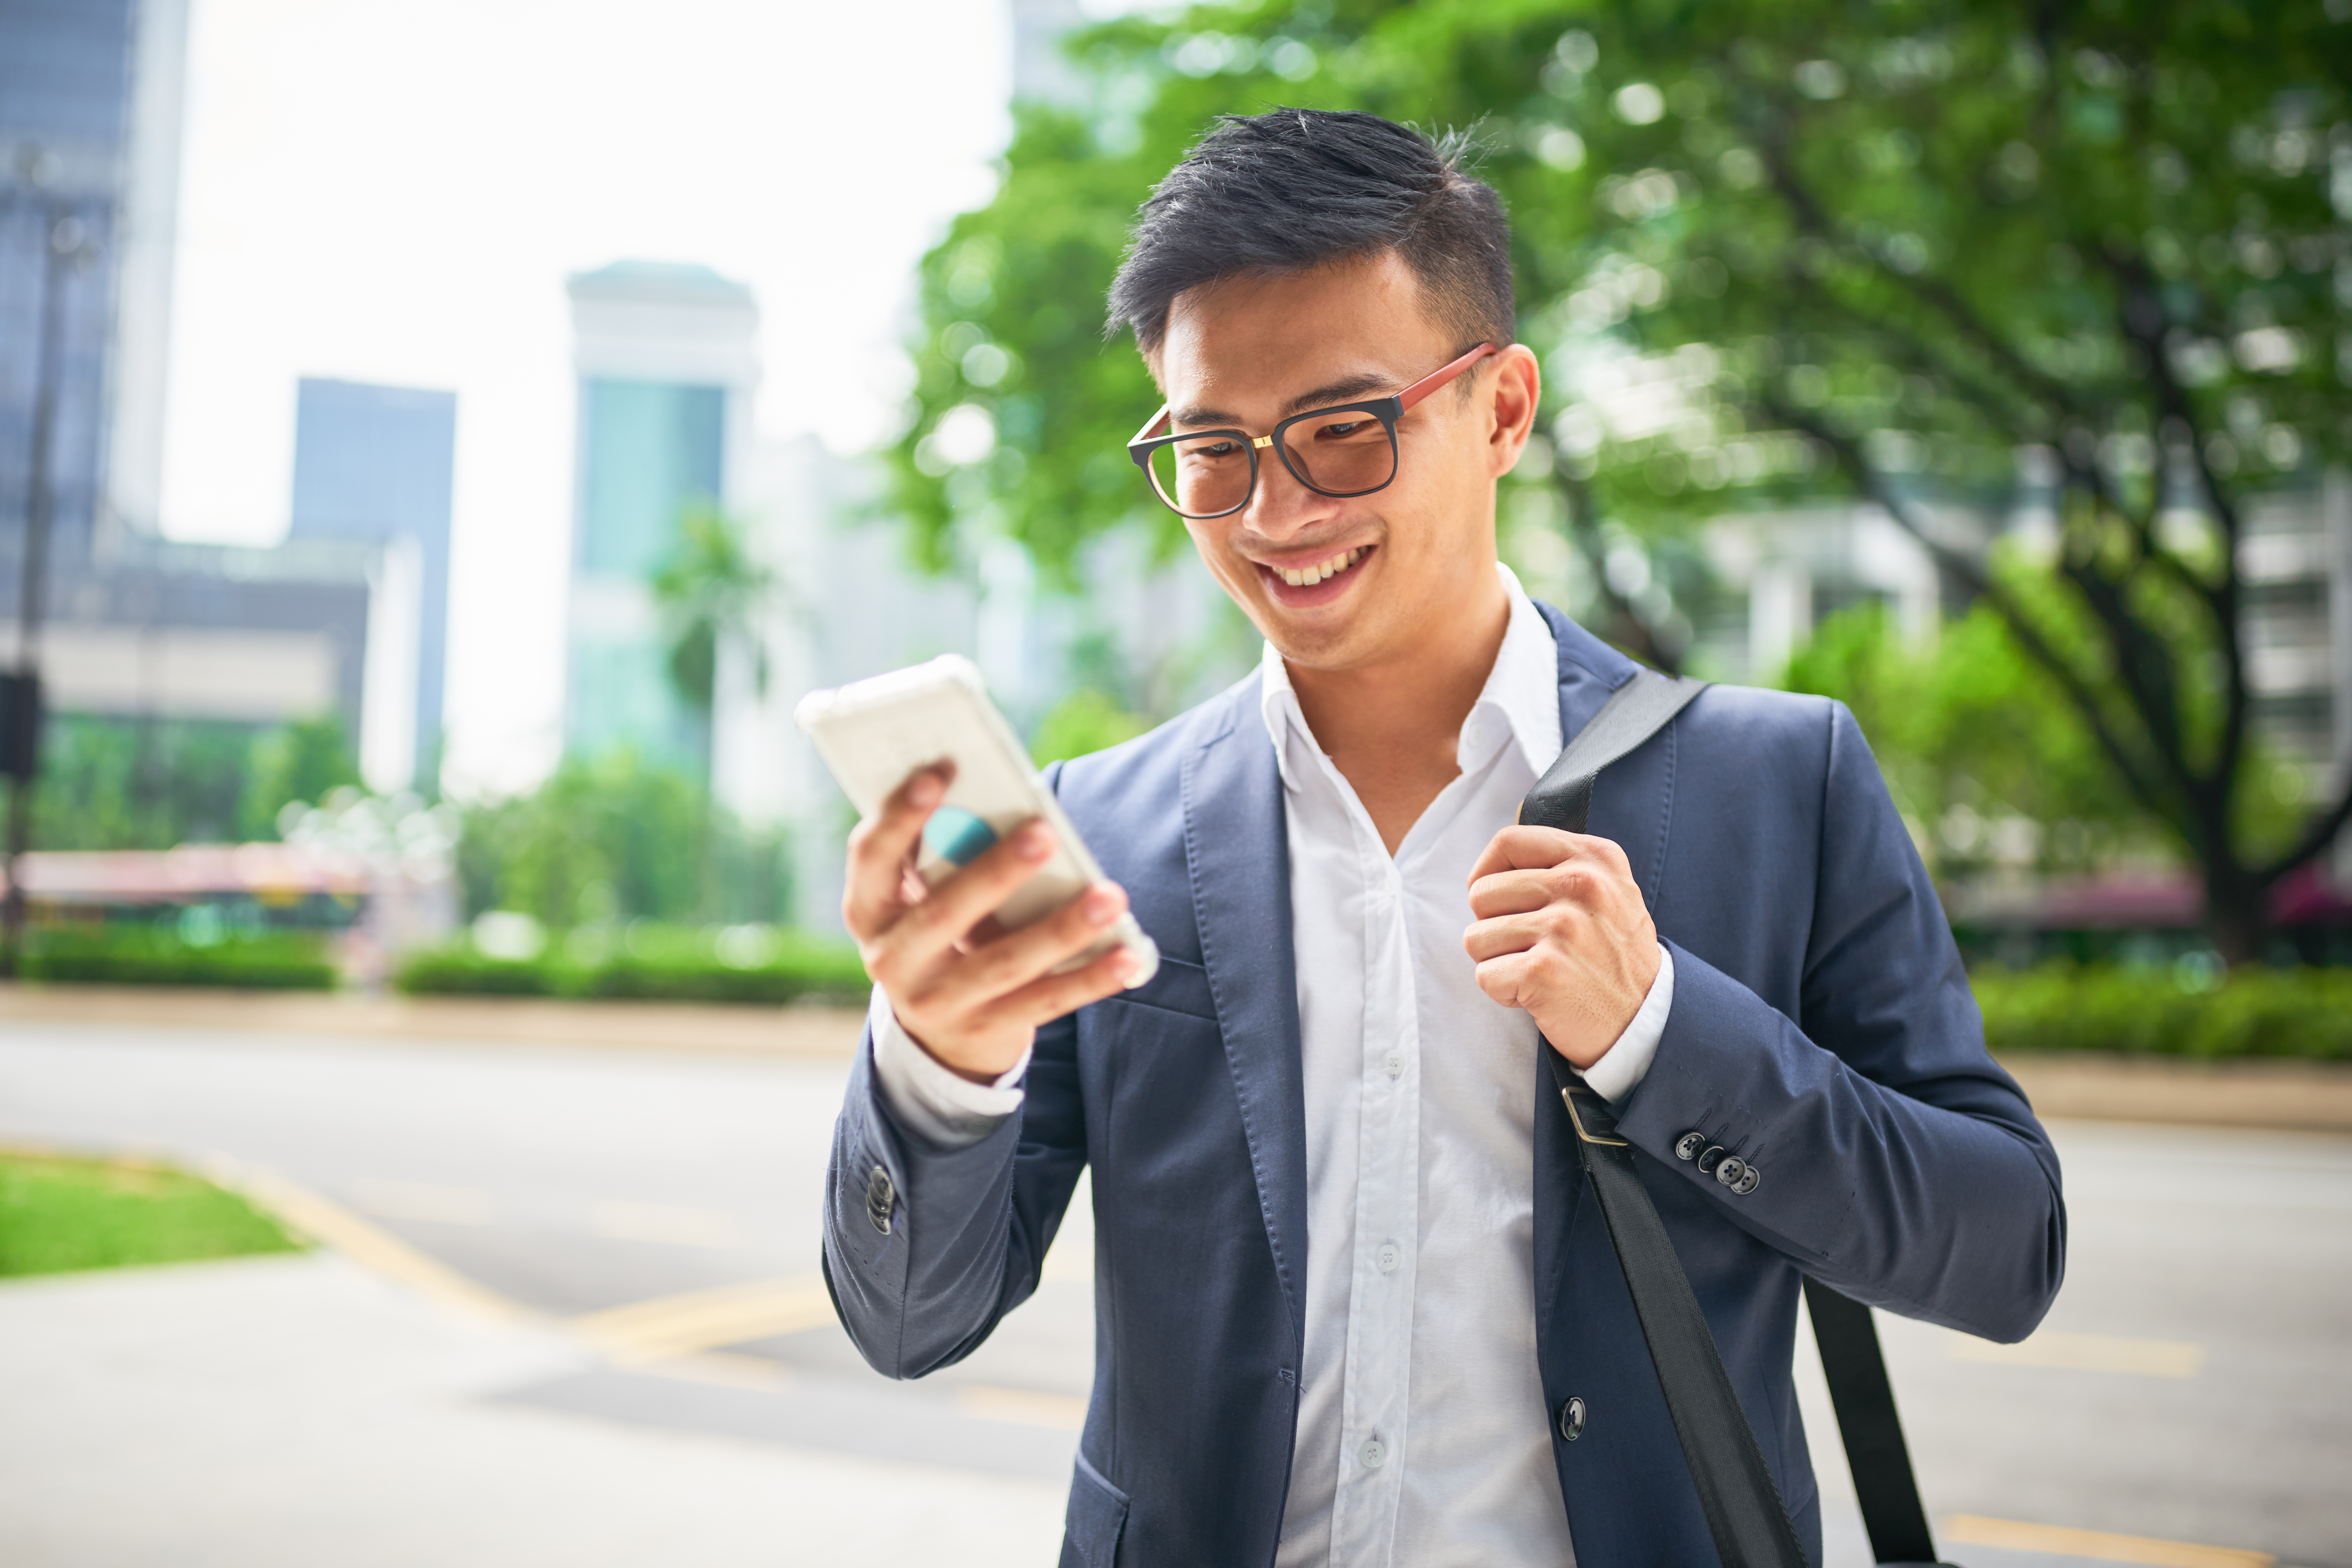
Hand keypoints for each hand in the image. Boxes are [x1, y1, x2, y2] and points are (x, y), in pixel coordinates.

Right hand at [844, 765, 1142, 1080]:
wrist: (936, 1035)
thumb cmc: (939, 932)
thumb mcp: (922, 897)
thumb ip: (948, 857)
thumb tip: (1016, 810)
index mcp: (869, 910)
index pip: (871, 856)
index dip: (900, 813)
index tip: (941, 768)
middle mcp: (893, 960)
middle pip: (944, 912)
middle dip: (997, 871)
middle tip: (1046, 832)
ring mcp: (937, 1002)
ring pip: (1005, 963)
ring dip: (1062, 929)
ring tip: (1110, 897)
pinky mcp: (985, 1030)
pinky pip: (1045, 1001)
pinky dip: (1090, 978)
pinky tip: (1128, 955)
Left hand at [1463, 826, 1660, 1069]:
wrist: (1648, 1022)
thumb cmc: (1613, 958)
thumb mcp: (1608, 892)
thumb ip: (1560, 867)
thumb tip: (1492, 865)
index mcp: (1595, 858)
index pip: (1509, 841)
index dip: (1487, 872)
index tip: (1496, 900)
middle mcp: (1581, 885)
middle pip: (1482, 892)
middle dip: (1493, 926)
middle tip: (1530, 948)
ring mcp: (1563, 927)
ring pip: (1476, 935)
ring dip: (1497, 961)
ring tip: (1538, 971)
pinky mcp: (1544, 970)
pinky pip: (1485, 974)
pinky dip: (1504, 992)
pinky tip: (1538, 995)